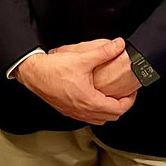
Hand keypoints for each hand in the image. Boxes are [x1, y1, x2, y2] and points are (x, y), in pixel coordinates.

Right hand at [14, 38, 135, 124]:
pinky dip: (95, 111)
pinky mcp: (66, 110)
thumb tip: (119, 45)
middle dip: (121, 106)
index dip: (130, 100)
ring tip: (110, 97)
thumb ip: (104, 52)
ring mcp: (74, 113)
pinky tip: (92, 98)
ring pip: (99, 120)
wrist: (33, 73)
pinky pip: (87, 117)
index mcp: (90, 101)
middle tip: (124, 94)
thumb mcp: (82, 58)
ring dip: (108, 111)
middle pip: (111, 117)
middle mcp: (83, 111)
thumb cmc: (54, 69)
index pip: (119, 109)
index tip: (132, 92)